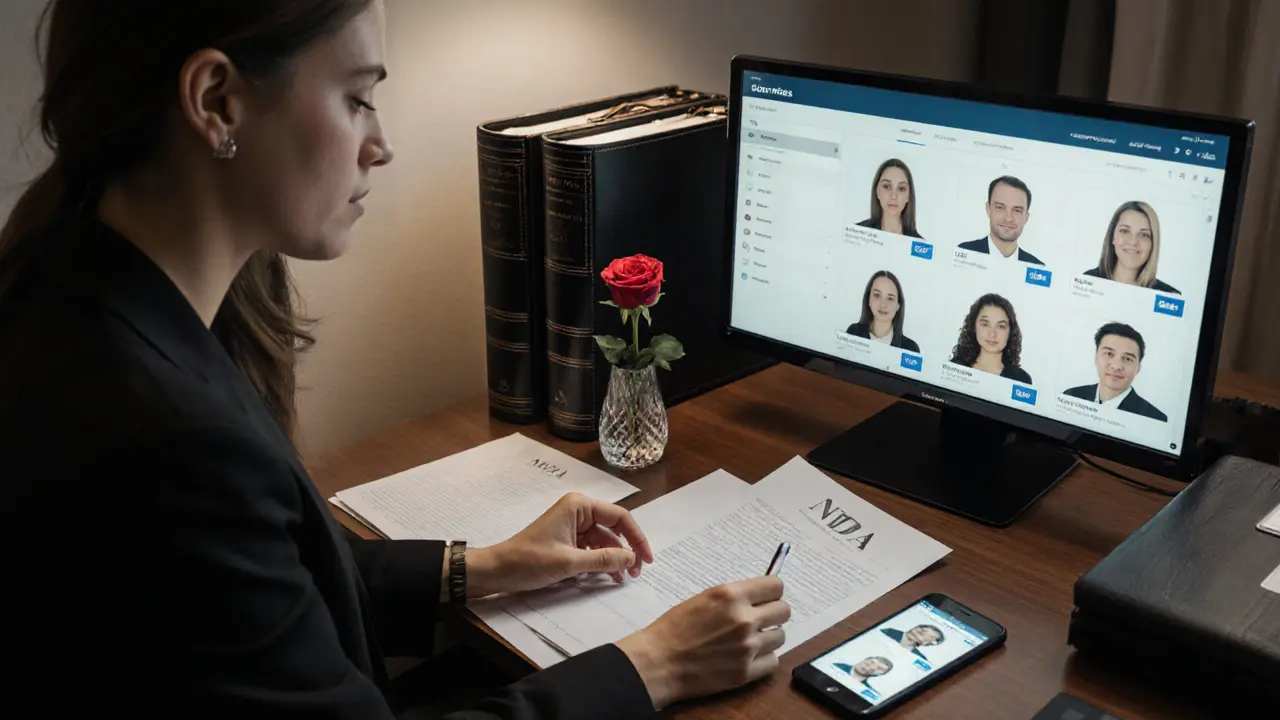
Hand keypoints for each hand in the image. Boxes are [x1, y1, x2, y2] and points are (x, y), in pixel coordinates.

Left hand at [467, 492, 654, 597]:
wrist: (499, 570)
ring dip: (614, 559)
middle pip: (614, 529)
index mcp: (579, 505)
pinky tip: (608, 577)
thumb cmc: (529, 561)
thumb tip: (632, 558)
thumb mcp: (569, 562)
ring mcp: (573, 526)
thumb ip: (603, 560)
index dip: (637, 538)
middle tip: (635, 574)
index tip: (646, 559)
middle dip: (626, 550)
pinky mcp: (568, 541)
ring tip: (623, 579)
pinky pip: (592, 549)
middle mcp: (578, 511)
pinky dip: (601, 563)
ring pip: (604, 541)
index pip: (620, 517)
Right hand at [615, 576, 789, 708]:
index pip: (776, 586)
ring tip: (748, 640)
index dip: (772, 591)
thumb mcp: (704, 599)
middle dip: (774, 614)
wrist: (658, 662)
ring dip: (768, 637)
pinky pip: (773, 661)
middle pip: (784, 611)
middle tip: (760, 619)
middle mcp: (744, 619)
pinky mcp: (746, 672)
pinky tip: (747, 657)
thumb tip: (759, 596)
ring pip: (780, 636)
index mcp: (731, 596)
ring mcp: (747, 647)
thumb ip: (734, 597)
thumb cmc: (674, 629)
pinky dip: (764, 659)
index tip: (767, 597)